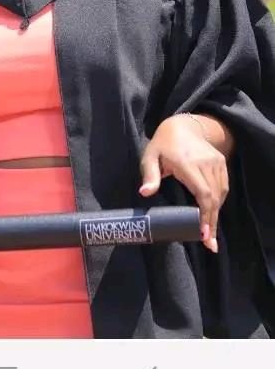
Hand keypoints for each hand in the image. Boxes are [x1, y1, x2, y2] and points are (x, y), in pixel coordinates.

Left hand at [139, 115, 228, 252]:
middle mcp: (205, 163)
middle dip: (211, 222)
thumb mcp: (150, 156)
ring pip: (220, 194)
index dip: (205, 215)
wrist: (182, 125)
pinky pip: (223, 186)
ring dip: (215, 214)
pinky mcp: (221, 162)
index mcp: (188, 163)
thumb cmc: (163, 144)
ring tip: (209, 233)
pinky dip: (218, 202)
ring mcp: (216, 162)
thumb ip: (149, 175)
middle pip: (213, 198)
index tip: (203, 234)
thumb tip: (145, 193)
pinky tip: (212, 214)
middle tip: (209, 243)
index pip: (202, 193)